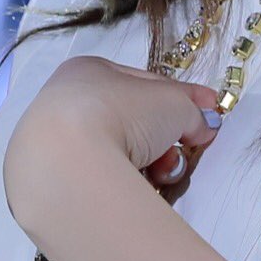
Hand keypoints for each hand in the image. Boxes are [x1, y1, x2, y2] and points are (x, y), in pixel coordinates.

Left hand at [4, 56, 222, 222]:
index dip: (182, 100)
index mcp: (89, 71)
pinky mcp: (51, 181)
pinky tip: (134, 189)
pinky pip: (100, 179)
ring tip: (159, 174)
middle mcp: (68, 103)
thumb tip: (203, 126)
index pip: (145, 84)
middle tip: (183, 152)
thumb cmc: (121, 114)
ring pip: (118, 153)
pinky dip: (122, 183)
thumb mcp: (173, 104)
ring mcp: (56, 143)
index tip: (209, 114)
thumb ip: (192, 113)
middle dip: (164, 140)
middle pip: (133, 123)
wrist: (68, 163)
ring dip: (148, 163)